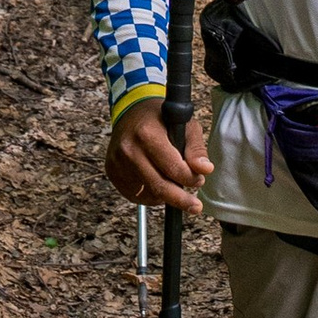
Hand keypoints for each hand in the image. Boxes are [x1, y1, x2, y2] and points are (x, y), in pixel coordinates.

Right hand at [108, 97, 210, 212]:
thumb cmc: (160, 118)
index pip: (173, 168)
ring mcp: (118, 163)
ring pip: (148, 193)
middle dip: (180, 199)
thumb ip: (196, 148)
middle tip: (194, 206)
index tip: (199, 180)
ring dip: (166, 195)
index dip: (190, 179)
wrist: (130, 111)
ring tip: (175, 185)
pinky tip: (158, 184)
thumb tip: (204, 169)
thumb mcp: (184, 124)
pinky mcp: (113, 172)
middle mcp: (129, 150)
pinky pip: (135, 195)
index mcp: (147, 134)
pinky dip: (150, 195)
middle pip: (159, 186)